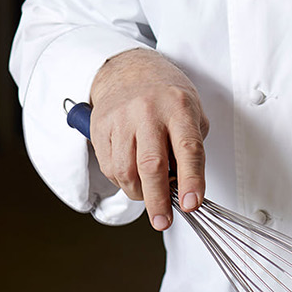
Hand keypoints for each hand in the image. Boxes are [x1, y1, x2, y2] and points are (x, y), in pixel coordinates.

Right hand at [88, 48, 208, 231]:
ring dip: (139, 192)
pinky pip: (110, 167)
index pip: (188, 148)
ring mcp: (121, 119)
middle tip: (162, 221)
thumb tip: (184, 188)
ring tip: (149, 193)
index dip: (191, 180)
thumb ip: (191, 148)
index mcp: (178, 107)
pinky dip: (123, 181)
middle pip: (151, 165)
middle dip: (158, 200)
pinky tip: (132, 174)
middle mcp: (148, 111)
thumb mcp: (191, 112)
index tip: (191, 204)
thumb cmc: (166, 96)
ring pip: (126, 171)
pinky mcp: (100, 127)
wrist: (129, 71)